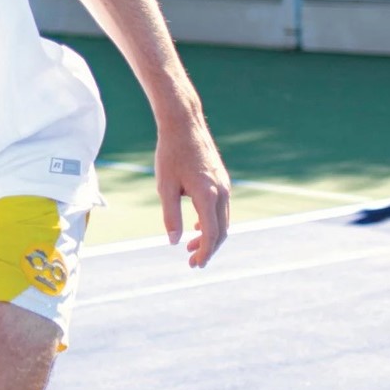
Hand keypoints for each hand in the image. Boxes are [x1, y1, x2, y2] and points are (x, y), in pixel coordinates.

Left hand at [155, 107, 230, 267]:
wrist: (184, 125)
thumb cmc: (171, 154)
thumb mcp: (165, 187)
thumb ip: (170, 216)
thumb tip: (173, 241)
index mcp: (207, 195)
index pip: (211, 233)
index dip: (204, 252)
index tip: (194, 264)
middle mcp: (221, 191)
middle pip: (221, 230)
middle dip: (208, 249)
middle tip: (192, 262)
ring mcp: (224, 185)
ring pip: (223, 220)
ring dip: (209, 236)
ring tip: (190, 246)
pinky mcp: (222, 180)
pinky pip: (222, 208)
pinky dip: (212, 222)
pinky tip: (196, 226)